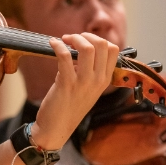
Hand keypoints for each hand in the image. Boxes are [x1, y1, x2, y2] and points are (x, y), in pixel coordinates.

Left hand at [31, 32, 118, 149]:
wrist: (56, 128)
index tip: (83, 41)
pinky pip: (65, 56)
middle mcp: (98, 80)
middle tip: (71, 39)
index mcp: (105, 80)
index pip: (113, 50)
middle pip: (103, 45)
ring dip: (73, 38)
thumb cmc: (69, 106)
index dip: (97, 39)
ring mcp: (84, 82)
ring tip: (62, 40)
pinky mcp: (67, 84)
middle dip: (85, 36)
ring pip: (87, 48)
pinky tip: (52, 44)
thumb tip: (82, 49)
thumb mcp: (87, 89)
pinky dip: (57, 45)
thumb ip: (90, 71)